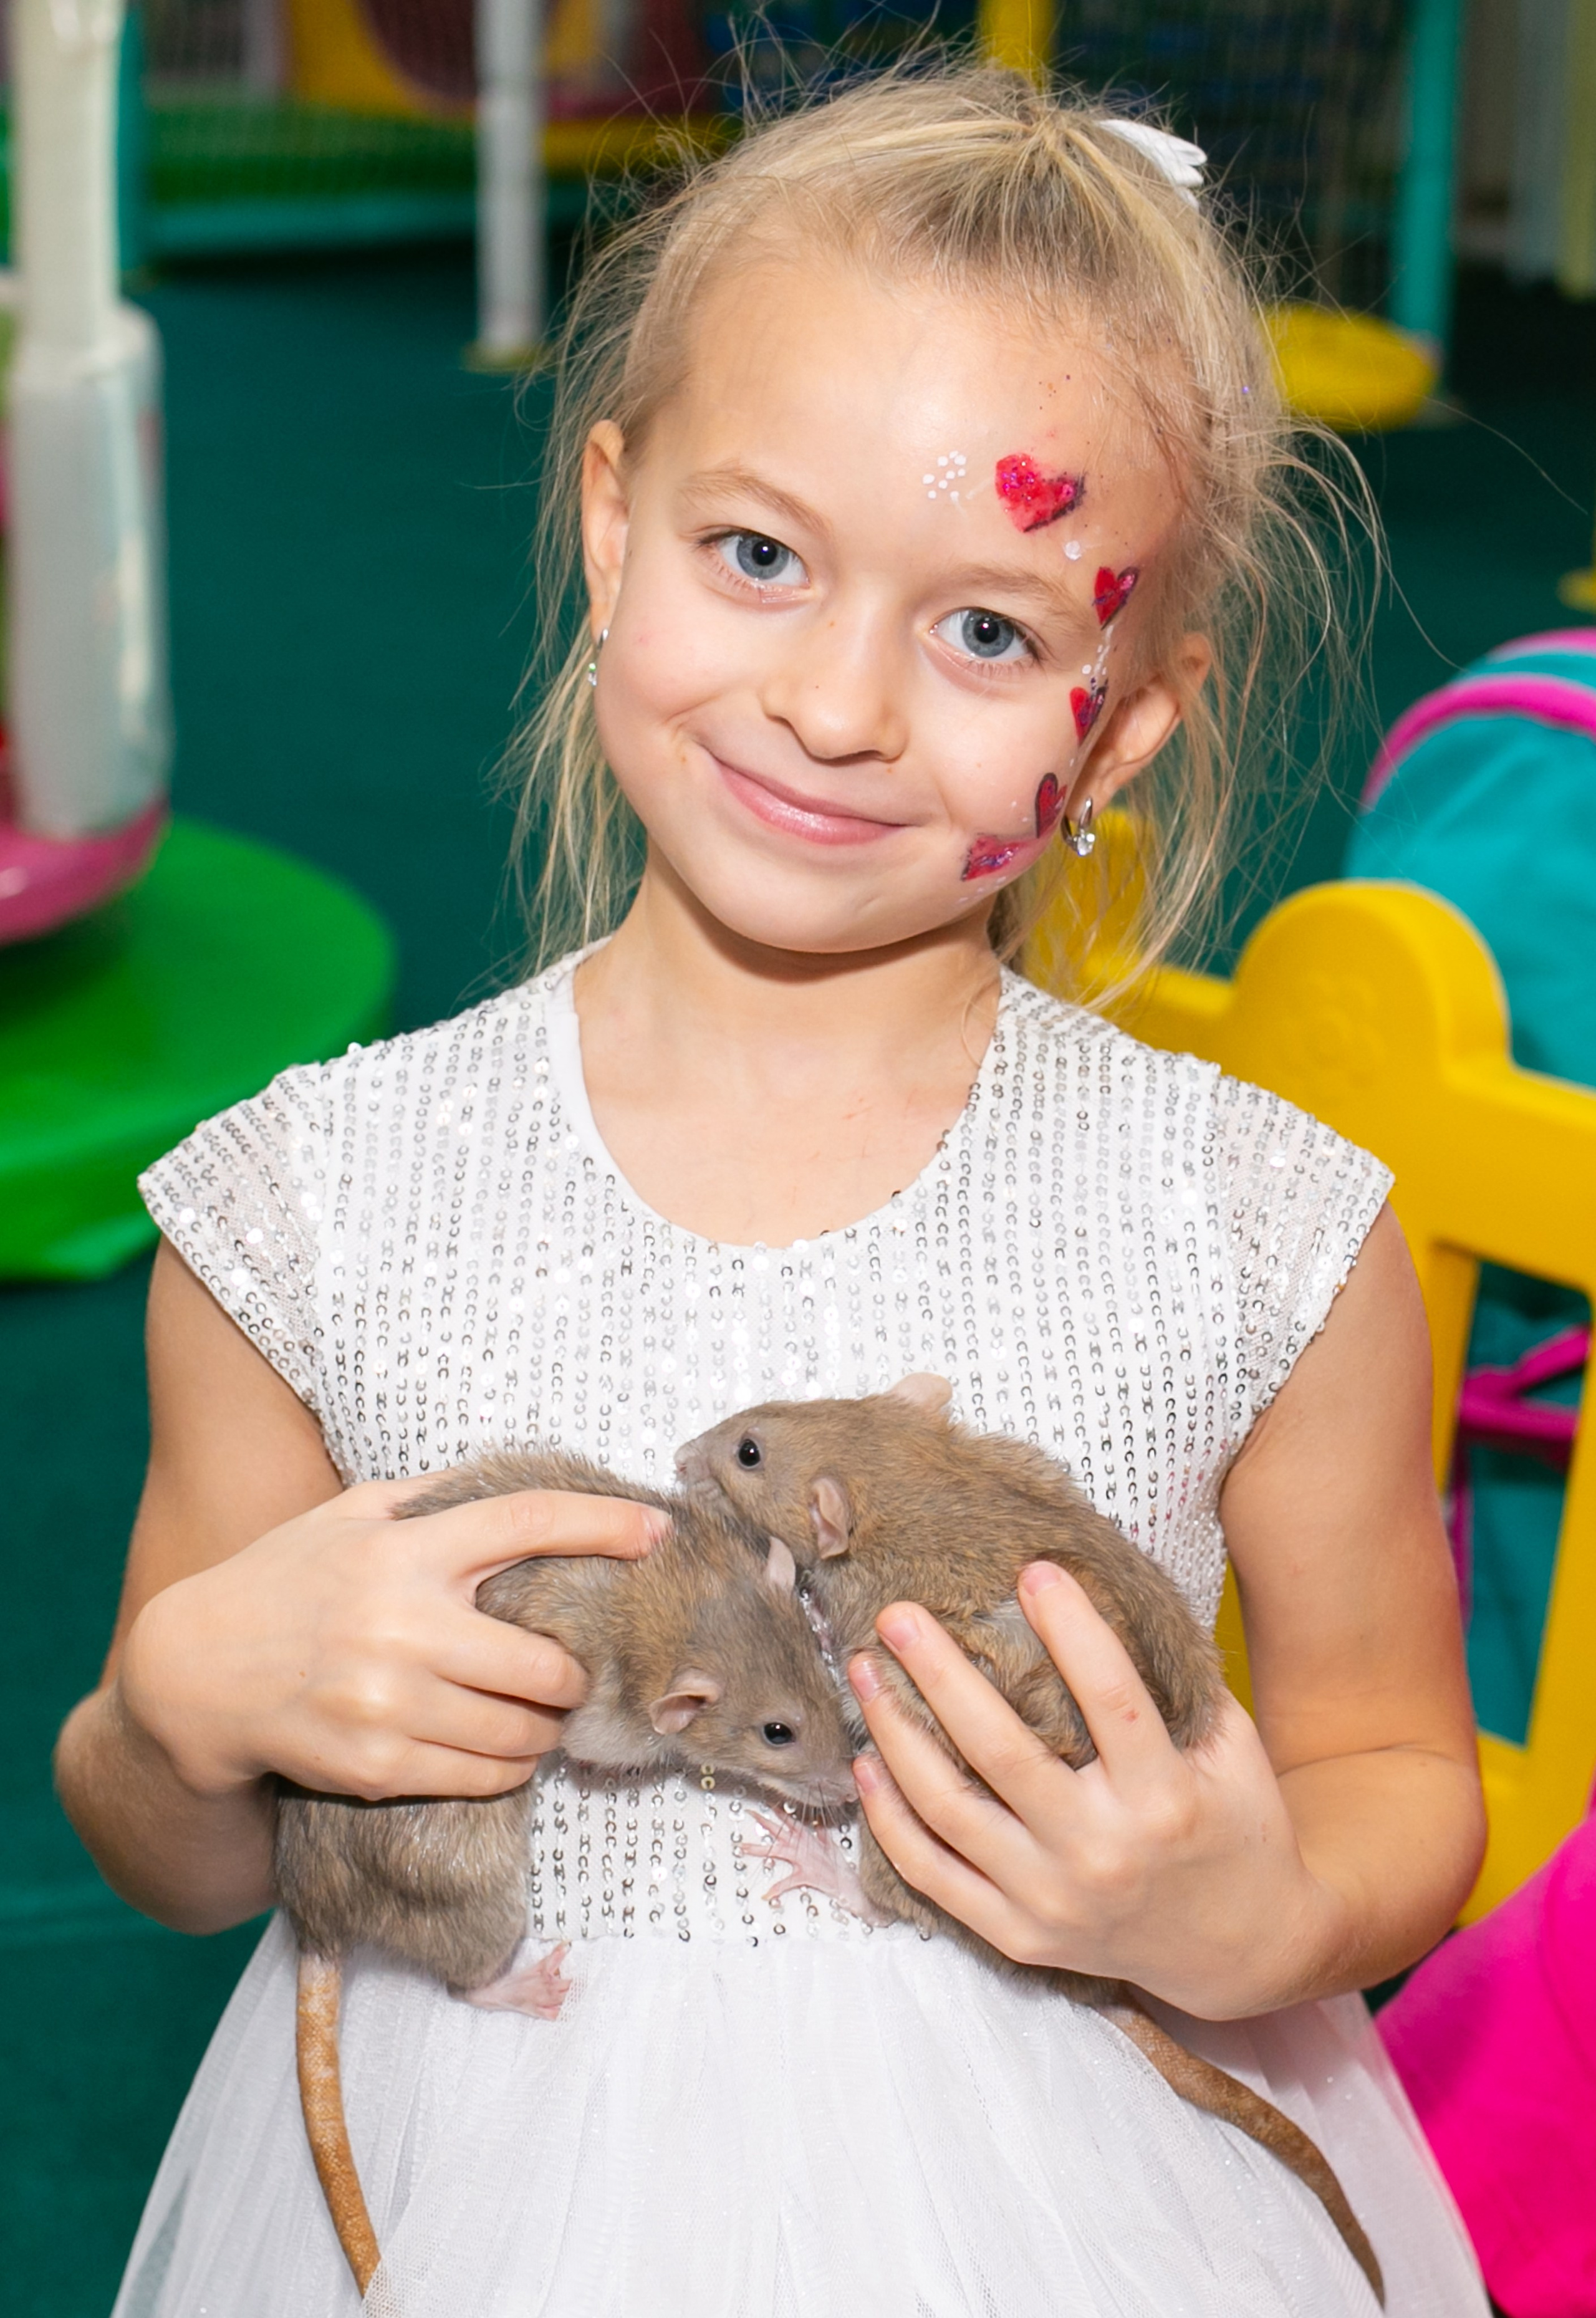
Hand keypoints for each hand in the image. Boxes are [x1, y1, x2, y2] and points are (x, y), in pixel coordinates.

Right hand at [118, 1478, 666, 1805]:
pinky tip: (502, 1749)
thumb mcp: (349, 1515)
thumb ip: (433, 1495)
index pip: (531, 1523)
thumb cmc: (284, 1582)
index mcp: (406, 1551)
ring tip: (541, 1714)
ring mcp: (391, 1703)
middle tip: (574, 1669)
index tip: (655, 1530)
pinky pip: (484, 1777)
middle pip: (547, 1660)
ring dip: (549, 1726)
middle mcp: (404, 1625)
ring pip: (524, 1730)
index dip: (606, 1524)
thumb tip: (514, 1474)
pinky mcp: (377, 1767)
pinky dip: (509, 1766)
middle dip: (578, 1671)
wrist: (195, 1676)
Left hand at [848, 1562, 1342, 2017]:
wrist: (1244, 1954)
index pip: (1111, 1699)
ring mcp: (1052, 1900)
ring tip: (866, 1672)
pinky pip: (933, 1875)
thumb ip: (1173, 1682)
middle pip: (1000, 1751)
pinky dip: (890, 1820)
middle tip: (898, 1614)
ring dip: (896, 1734)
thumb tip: (1102, 1591)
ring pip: (948, 1810)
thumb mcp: (1233, 1751)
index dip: (1072, 1628)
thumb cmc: (1236, 1830)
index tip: (1032, 1570)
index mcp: (1165, 1799)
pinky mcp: (1019, 1936)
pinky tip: (866, 1764)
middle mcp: (1102, 1853)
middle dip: (940, 1672)